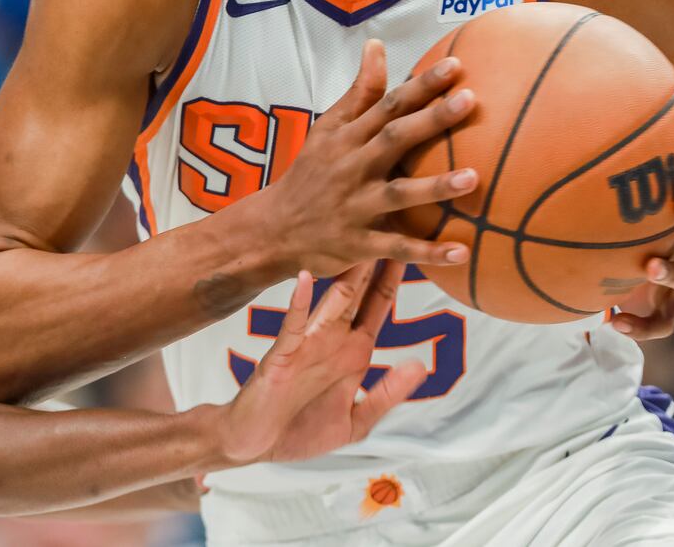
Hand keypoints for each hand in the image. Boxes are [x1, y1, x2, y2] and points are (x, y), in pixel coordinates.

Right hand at [218, 261, 423, 464]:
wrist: (252, 445)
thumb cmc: (301, 431)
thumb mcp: (355, 421)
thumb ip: (386, 395)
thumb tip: (421, 367)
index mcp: (352, 353)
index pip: (377, 308)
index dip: (393, 281)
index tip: (412, 249)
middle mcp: (332, 341)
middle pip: (358, 295)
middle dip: (374, 264)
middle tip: (387, 227)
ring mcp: (307, 344)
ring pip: (331, 301)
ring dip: (346, 274)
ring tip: (358, 242)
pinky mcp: (283, 354)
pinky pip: (292, 324)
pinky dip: (299, 302)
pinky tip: (306, 278)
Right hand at [266, 39, 476, 275]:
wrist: (273, 229)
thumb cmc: (311, 173)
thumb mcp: (328, 128)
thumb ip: (360, 91)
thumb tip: (377, 45)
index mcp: (348, 138)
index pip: (387, 104)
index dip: (420, 85)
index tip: (455, 65)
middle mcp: (353, 168)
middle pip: (394, 139)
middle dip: (432, 120)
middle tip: (470, 101)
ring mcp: (356, 207)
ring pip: (398, 195)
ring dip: (435, 187)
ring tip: (473, 178)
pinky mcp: (359, 244)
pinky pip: (396, 249)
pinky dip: (427, 253)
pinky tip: (461, 252)